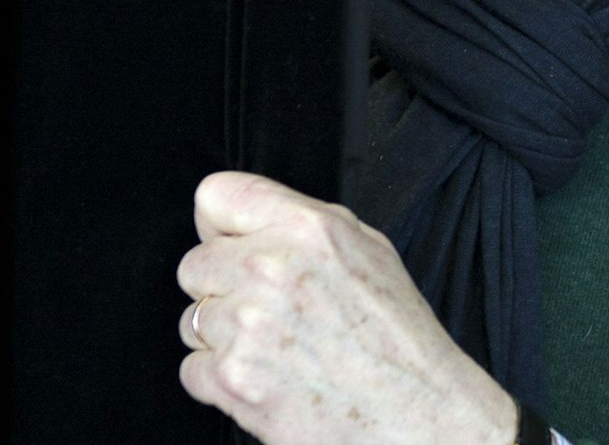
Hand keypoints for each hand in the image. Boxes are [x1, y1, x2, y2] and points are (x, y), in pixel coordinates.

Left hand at [177, 171, 516, 443]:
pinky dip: (222, 378)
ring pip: (192, 319)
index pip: (215, 196)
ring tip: (277, 348)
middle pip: (194, 264)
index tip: (231, 244)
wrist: (416, 412)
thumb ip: (303, 226)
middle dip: (222, 287)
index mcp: (309, 228)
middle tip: (269, 310)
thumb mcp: (368, 250)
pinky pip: (192, 367)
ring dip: (223, 336)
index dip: (221, 226)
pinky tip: (268, 376)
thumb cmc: (398, 337)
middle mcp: (272, 268)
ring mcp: (247, 325)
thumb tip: (249, 221)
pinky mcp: (233, 378)